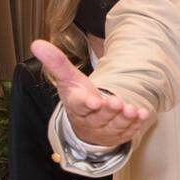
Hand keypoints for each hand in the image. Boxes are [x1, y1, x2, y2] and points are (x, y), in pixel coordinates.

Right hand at [31, 39, 148, 146]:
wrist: (87, 121)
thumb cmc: (78, 96)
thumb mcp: (68, 79)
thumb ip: (56, 62)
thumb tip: (36, 44)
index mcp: (76, 107)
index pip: (79, 106)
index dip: (86, 104)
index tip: (93, 101)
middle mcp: (90, 121)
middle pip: (99, 117)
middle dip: (109, 110)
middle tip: (117, 102)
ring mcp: (105, 130)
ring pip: (114, 126)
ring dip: (124, 119)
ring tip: (132, 109)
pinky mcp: (118, 135)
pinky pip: (128, 131)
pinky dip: (136, 124)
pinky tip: (143, 114)